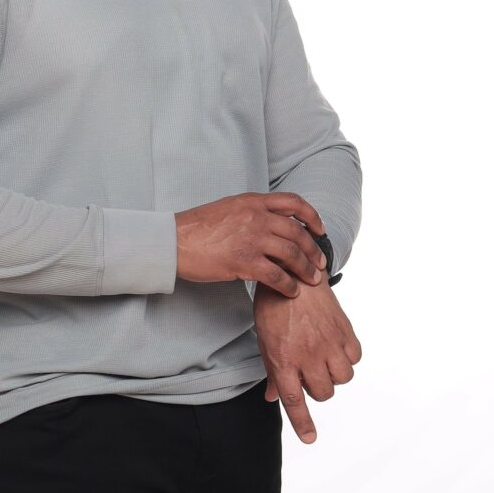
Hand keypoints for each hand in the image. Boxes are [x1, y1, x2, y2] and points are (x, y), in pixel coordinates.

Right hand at [175, 192, 328, 296]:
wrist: (173, 241)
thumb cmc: (196, 228)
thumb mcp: (227, 208)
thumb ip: (251, 212)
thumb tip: (267, 221)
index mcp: (253, 201)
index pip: (293, 203)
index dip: (312, 216)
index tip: (320, 229)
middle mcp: (256, 217)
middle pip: (298, 232)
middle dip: (314, 249)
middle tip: (320, 262)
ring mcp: (251, 239)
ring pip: (291, 254)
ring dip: (306, 269)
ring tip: (313, 279)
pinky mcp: (244, 262)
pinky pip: (276, 275)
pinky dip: (288, 285)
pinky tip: (292, 291)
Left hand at [252, 276, 361, 443]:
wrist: (293, 273)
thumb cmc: (274, 308)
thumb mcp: (265, 341)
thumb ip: (273, 373)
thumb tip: (273, 398)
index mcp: (283, 359)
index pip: (294, 399)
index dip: (302, 422)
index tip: (310, 438)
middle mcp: (307, 355)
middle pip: (323, 393)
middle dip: (316, 388)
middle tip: (308, 370)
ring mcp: (328, 343)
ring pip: (341, 378)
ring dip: (333, 374)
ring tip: (322, 358)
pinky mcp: (344, 330)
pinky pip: (354, 358)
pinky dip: (347, 358)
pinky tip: (335, 346)